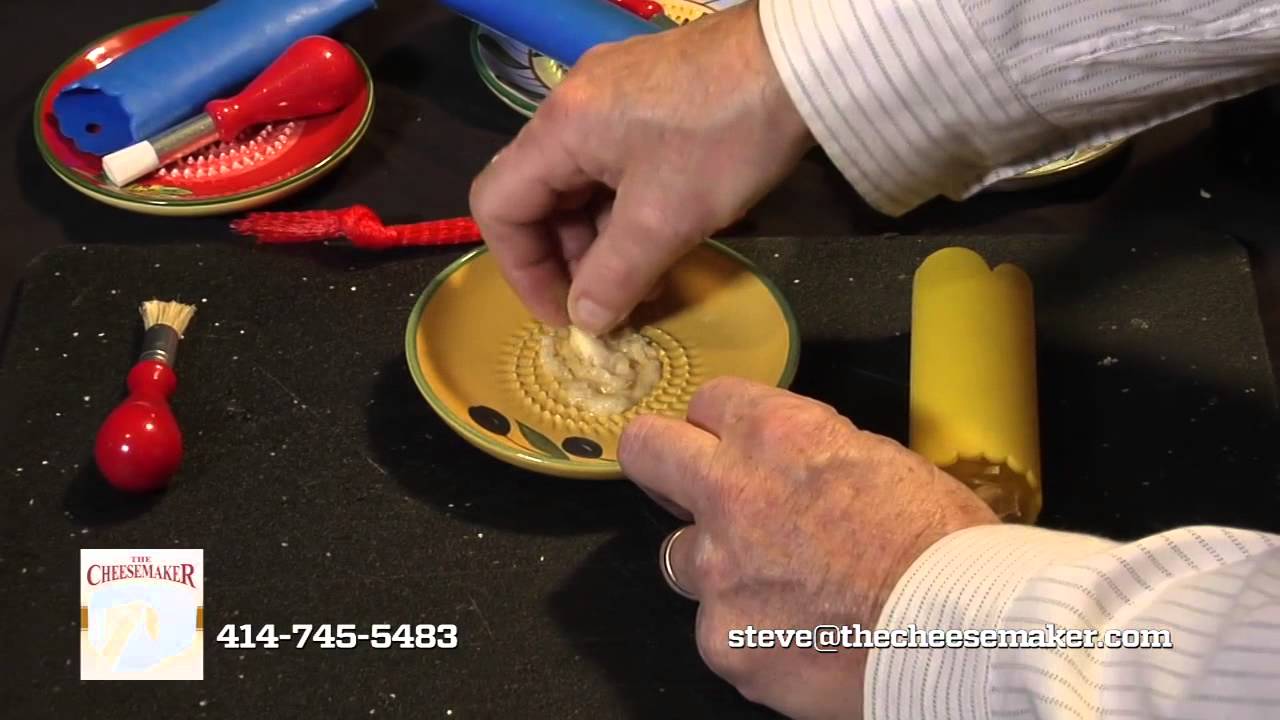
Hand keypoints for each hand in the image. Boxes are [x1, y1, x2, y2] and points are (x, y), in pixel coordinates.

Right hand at [469, 0, 812, 333]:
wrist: (801, 61)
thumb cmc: (725, 139)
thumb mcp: (666, 220)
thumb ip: (615, 278)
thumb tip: (586, 321)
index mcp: (559, 128)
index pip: (498, 206)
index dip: (523, 270)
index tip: (566, 313)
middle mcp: (571, 104)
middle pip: (537, 195)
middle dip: (567, 259)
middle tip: (609, 302)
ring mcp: (609, 94)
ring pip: (578, 182)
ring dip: (600, 238)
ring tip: (643, 279)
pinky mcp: (647, 94)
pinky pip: (612, 162)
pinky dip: (625, 208)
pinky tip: (662, 237)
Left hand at [619, 378, 997, 718]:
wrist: (964, 633)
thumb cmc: (945, 548)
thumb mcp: (883, 460)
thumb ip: (814, 454)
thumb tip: (795, 466)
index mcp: (777, 435)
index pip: (707, 402)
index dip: (719, 424)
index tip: (724, 440)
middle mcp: (732, 494)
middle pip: (648, 451)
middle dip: (661, 463)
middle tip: (680, 482)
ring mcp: (719, 572)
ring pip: (680, 556)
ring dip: (715, 565)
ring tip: (776, 587)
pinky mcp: (722, 640)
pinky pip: (717, 629)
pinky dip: (749, 635)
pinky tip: (797, 639)